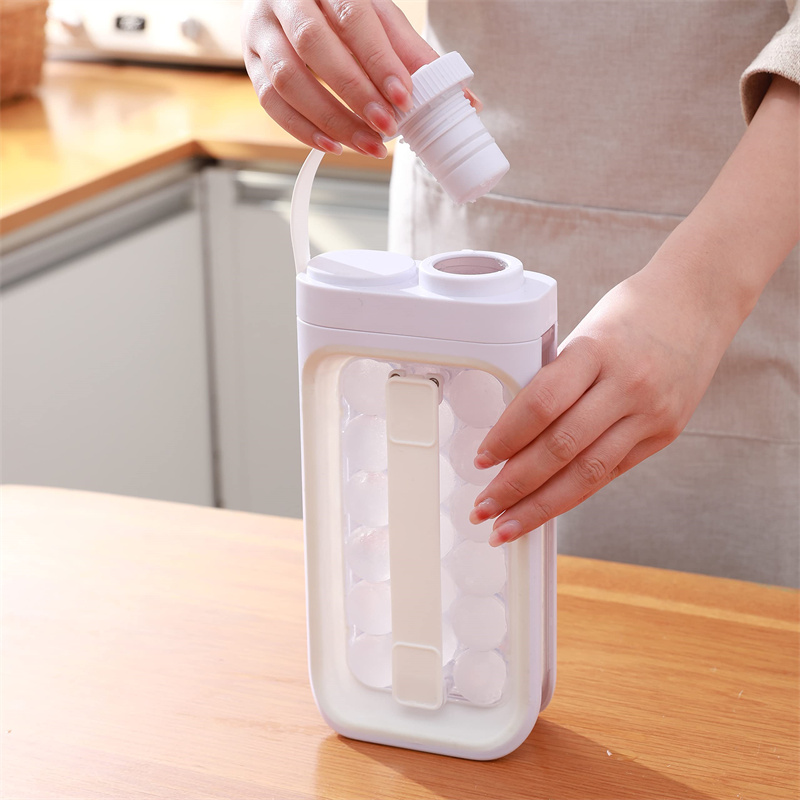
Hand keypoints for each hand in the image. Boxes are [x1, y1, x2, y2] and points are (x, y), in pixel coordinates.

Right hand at [242, 0, 438, 156]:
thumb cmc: (341, 11)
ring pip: (286, 79)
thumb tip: (462, 101)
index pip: (353, 18)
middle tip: (387, 128)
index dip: (379, 62)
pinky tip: (333, 146)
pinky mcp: (249, 62)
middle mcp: (286, 0)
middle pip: (315, 47)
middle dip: (355, 94)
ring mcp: (261, 31)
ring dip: (330, 120)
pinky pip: (269, 102)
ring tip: (368, 146)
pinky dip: (302, 130)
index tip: (405, 99)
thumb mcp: (379, 20)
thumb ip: (414, 57)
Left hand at [469, 263, 735, 545]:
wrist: (700, 299)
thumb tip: (513, 431)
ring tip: (508, 525)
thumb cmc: (632, 311)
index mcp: (596, 349)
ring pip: (587, 473)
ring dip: (541, 505)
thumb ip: (557, 379)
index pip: (541, 404)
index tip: (481, 460)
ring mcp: (651, 412)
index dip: (505, 438)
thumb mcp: (586, 332)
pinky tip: (548, 507)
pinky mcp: (665, 433)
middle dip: (515, 486)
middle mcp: (627, 384)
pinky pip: (611, 472)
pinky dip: (574, 493)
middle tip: (483, 509)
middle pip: (560, 448)